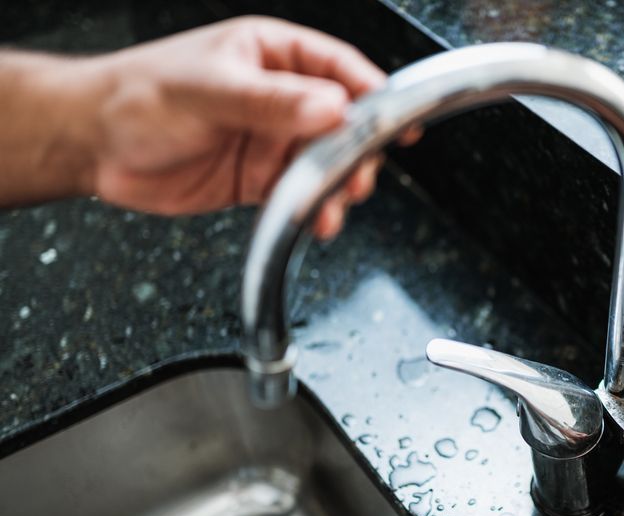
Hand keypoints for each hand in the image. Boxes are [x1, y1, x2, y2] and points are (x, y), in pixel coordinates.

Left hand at [1, 17, 384, 238]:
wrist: (93, 145)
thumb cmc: (138, 96)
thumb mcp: (210, 90)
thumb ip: (273, 102)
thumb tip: (333, 109)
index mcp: (270, 55)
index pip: (337, 68)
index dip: (372, 92)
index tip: (397, 118)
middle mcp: (278, 98)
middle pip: (341, 123)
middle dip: (356, 152)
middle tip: (359, 175)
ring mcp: (270, 140)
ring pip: (324, 164)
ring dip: (336, 187)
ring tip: (336, 206)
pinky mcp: (258, 179)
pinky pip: (299, 194)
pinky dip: (312, 209)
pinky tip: (316, 220)